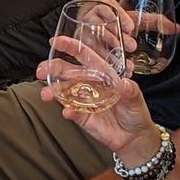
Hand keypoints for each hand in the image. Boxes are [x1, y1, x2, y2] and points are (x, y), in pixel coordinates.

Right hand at [36, 20, 158, 158]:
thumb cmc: (136, 113)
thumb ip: (130, 90)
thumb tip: (123, 83)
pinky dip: (68, 111)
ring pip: (64, 91)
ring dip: (53, 91)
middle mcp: (90, 84)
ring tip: (46, 94)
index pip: (85, 56)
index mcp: (103, 74)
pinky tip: (67, 111)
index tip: (56, 41)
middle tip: (42, 70)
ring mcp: (84, 100)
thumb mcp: (137, 98)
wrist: (135, 138)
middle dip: (52, 68)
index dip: (71, 47)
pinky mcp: (82, 116)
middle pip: (67, 72)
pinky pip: (71, 111)